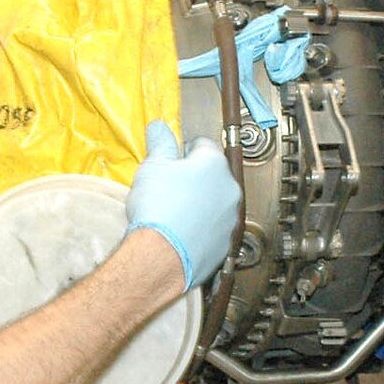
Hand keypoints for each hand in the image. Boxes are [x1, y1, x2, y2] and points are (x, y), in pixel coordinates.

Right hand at [125, 121, 240, 290]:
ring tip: (174, 212)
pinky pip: (214, 227)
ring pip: (215, 201)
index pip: (201, 144)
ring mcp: (231, 217)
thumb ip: (161, 143)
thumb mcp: (152, 167)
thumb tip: (160, 127)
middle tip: (169, 188)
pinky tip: (182, 231)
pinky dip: (202, 227)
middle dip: (192, 178)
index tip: (169, 162)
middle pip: (211, 174)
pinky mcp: (226, 242)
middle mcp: (230, 188)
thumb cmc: (157, 209)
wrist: (161, 256)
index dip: (182, 151)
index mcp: (214, 163)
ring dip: (199, 203)